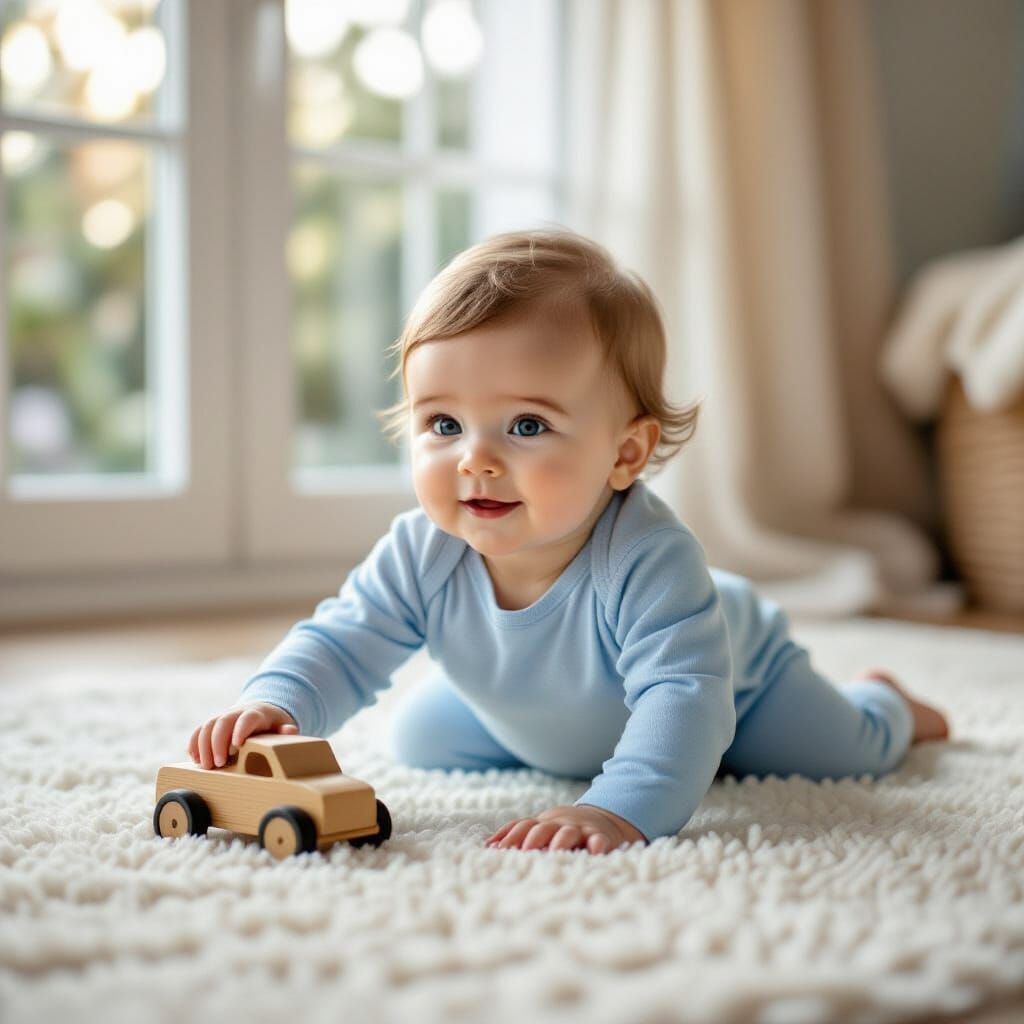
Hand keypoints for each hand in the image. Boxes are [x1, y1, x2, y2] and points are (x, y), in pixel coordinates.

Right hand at [187, 701, 298, 768]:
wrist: (262, 712)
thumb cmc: (274, 724)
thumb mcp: (284, 726)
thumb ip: (287, 730)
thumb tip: (290, 730)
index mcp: (257, 713)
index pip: (247, 718)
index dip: (241, 729)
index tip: (236, 745)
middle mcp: (237, 712)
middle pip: (223, 721)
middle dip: (217, 743)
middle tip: (218, 765)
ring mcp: (223, 717)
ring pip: (208, 725)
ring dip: (203, 746)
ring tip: (206, 766)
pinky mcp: (213, 724)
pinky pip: (199, 730)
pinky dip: (194, 744)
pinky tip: (196, 759)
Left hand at [485, 803, 646, 854]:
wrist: (601, 819)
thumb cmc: (562, 830)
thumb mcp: (542, 828)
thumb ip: (518, 835)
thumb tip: (488, 846)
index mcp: (543, 824)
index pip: (523, 827)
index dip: (510, 837)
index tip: (497, 850)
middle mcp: (559, 824)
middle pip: (543, 828)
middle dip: (532, 839)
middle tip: (524, 852)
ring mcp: (580, 829)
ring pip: (569, 833)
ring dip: (561, 841)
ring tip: (555, 852)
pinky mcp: (600, 837)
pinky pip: (599, 840)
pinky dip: (597, 845)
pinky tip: (595, 852)